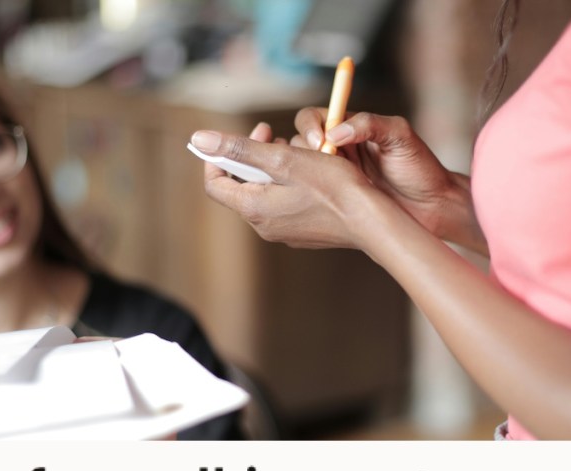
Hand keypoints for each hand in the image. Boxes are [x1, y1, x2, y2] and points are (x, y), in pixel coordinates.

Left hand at [193, 126, 392, 250]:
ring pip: (266, 193)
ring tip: (296, 153)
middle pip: (242, 186)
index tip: (243, 137)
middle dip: (253, 157)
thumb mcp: (284, 159)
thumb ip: (241, 149)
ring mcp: (285, 232)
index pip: (215, 183)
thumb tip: (200, 139)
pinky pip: (286, 204)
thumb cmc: (333, 188)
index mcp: (253, 208)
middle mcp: (264, 225)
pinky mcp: (304, 233)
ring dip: (274, 168)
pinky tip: (313, 174)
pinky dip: (291, 184)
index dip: (219, 156)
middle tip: (273, 138)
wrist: (371, 222)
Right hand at [294, 108, 479, 247]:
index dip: (310, 126)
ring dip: (305, 175)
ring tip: (325, 186)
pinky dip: (306, 194)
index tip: (320, 142)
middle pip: (300, 143)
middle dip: (304, 153)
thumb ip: (370, 124)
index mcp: (350, 129)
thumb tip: (335, 132)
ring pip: (301, 170)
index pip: (314, 118)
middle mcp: (338, 150)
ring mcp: (334, 177)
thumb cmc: (420, 168)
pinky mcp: (334, 200)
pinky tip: (321, 200)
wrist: (432, 208)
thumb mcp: (400, 137)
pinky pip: (309, 193)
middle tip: (323, 168)